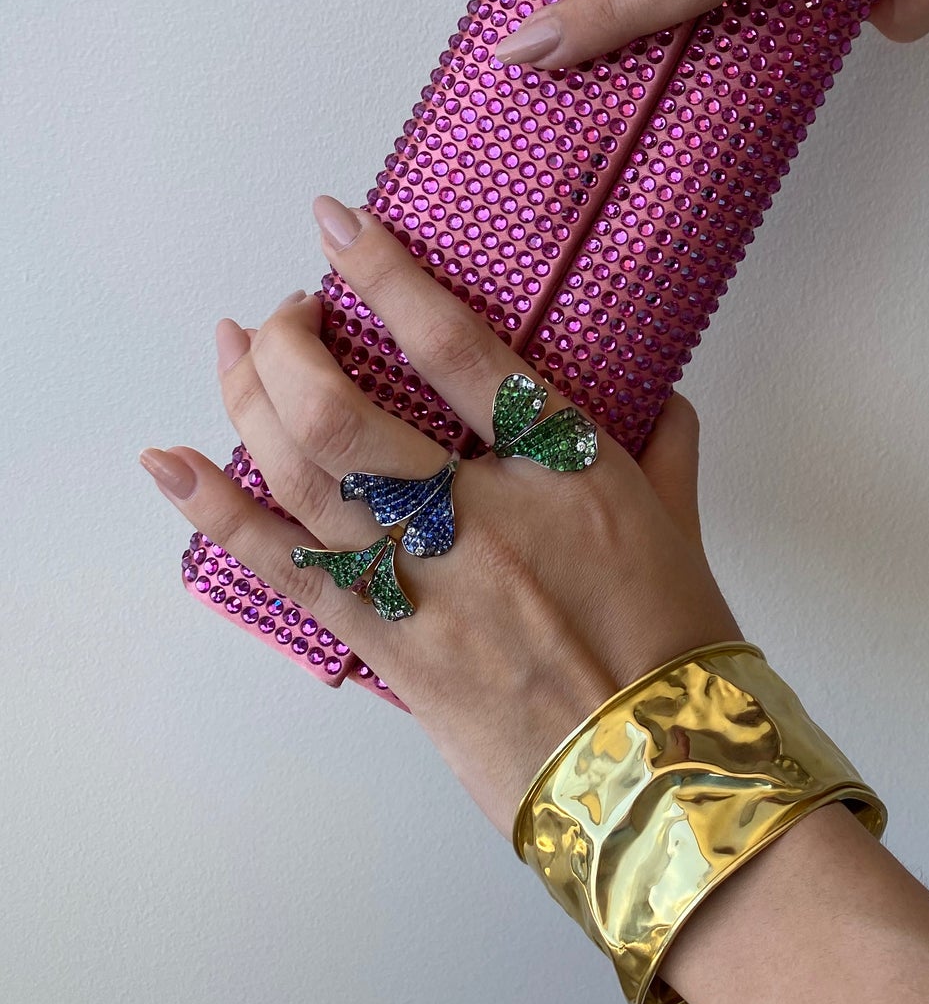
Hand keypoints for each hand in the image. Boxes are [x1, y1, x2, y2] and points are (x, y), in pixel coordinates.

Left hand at [141, 198, 735, 834]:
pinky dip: (218, 515)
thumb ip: (661, 446)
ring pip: (302, 480)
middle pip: (344, 412)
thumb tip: (656, 397)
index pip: (458, 348)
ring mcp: (428, 586)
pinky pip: (286, 571)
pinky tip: (170, 466)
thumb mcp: (683, 528)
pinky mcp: (391, 648)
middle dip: (292, 345)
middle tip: (287, 313)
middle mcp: (485, 517)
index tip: (337, 226)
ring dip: (247, 404)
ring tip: (230, 351)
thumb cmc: (677, 652)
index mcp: (567, 469)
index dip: (386, 275)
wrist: (661, 777)